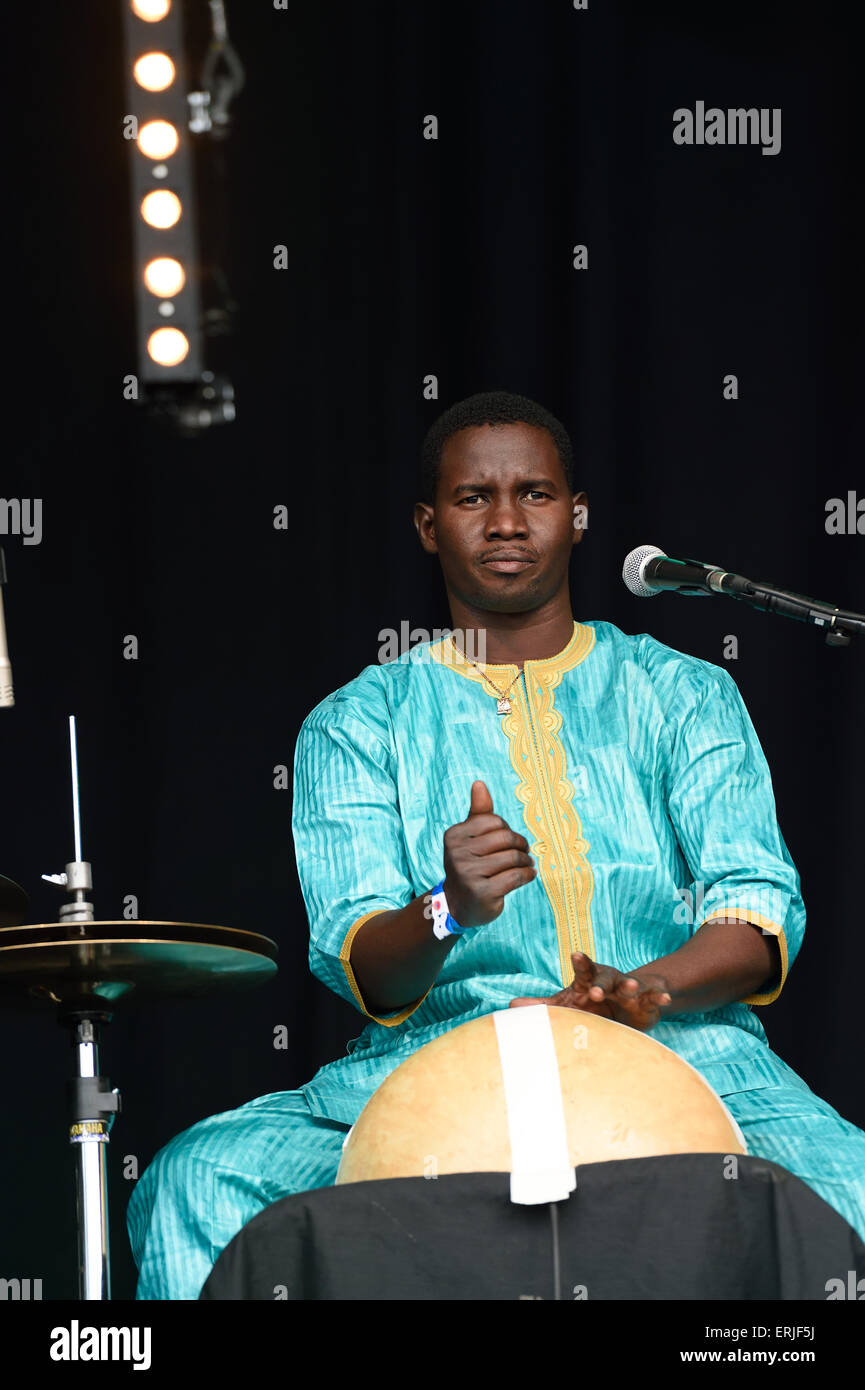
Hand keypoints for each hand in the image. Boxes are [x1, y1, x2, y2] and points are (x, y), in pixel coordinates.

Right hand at [442, 780, 536, 928]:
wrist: (458, 904)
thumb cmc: (469, 864)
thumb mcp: (470, 838)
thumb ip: (478, 812)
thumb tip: (479, 783)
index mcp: (454, 835)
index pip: (494, 821)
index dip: (508, 829)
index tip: (510, 841)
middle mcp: (458, 853)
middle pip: (505, 839)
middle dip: (520, 845)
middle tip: (525, 852)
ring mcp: (469, 874)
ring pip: (513, 858)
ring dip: (526, 861)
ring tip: (527, 864)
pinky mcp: (483, 892)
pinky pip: (516, 877)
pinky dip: (528, 875)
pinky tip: (529, 875)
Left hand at [510, 950, 671, 1031]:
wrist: (627, 1004)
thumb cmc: (591, 1003)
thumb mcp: (567, 1003)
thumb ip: (543, 1006)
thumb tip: (511, 1005)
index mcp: (589, 980)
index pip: (584, 970)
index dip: (581, 963)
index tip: (576, 955)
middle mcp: (609, 981)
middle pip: (605, 979)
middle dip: (602, 985)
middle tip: (596, 992)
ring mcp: (629, 990)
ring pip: (630, 986)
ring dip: (631, 987)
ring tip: (632, 988)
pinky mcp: (647, 1002)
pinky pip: (654, 998)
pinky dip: (659, 998)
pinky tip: (665, 999)